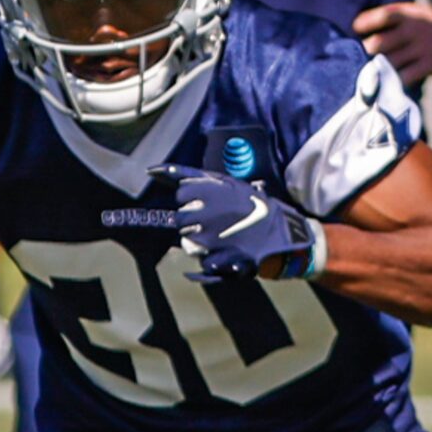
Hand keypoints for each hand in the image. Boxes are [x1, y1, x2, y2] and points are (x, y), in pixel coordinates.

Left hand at [149, 165, 321, 283]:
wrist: (281, 232)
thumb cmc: (253, 205)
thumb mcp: (227, 183)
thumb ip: (189, 176)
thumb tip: (151, 170)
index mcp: (209, 191)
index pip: (181, 194)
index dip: (192, 199)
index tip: (207, 203)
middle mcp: (206, 213)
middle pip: (180, 220)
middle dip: (194, 222)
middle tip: (216, 223)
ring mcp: (211, 237)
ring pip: (189, 242)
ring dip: (203, 241)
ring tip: (225, 237)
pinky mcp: (219, 257)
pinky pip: (203, 261)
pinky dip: (214, 259)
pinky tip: (229, 251)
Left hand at [353, 0, 431, 85]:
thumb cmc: (420, 29)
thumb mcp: (409, 15)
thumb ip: (387, 18)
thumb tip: (356, 25)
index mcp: (409, 14)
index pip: (385, 15)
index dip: (368, 21)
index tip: (355, 28)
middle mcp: (416, 29)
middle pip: (381, 42)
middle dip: (367, 51)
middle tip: (360, 57)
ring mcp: (424, 47)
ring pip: (390, 62)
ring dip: (378, 68)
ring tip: (369, 72)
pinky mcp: (430, 64)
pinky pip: (405, 76)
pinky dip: (394, 80)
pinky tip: (388, 81)